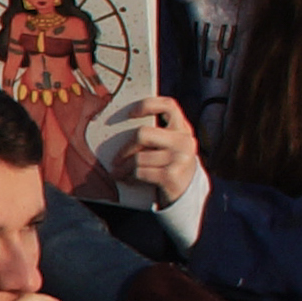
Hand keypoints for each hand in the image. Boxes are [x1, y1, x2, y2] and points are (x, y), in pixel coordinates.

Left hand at [113, 91, 202, 207]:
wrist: (186, 195)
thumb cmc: (169, 166)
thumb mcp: (169, 147)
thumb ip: (156, 135)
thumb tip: (119, 127)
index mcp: (183, 129)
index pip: (168, 105)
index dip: (147, 105)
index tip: (130, 113)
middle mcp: (184, 141)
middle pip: (143, 134)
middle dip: (125, 147)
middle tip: (116, 158)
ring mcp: (180, 158)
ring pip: (138, 157)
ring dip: (124, 167)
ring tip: (118, 172)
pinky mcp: (172, 176)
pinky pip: (140, 172)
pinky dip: (130, 176)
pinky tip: (127, 179)